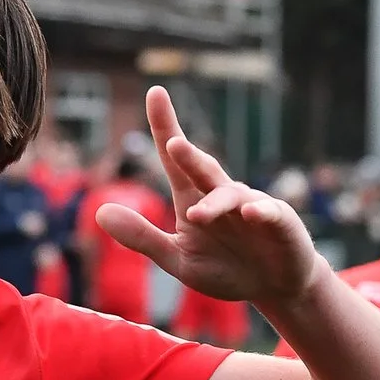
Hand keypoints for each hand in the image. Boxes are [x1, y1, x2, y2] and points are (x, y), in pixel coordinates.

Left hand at [95, 87, 322, 305]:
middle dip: (189, 157)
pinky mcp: (280, 223)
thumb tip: (99, 212)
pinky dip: (260, 211)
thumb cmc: (224, 268)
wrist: (273, 287)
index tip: (155, 92)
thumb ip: (142, 237)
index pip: (174, 160)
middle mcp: (221, 194)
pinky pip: (270, 213)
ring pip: (230, 196)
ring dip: (215, 203)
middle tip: (174, 143)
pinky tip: (250, 212)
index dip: (165, 126)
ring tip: (198, 215)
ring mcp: (251, 206)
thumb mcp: (177, 259)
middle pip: (202, 170)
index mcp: (193, 198)